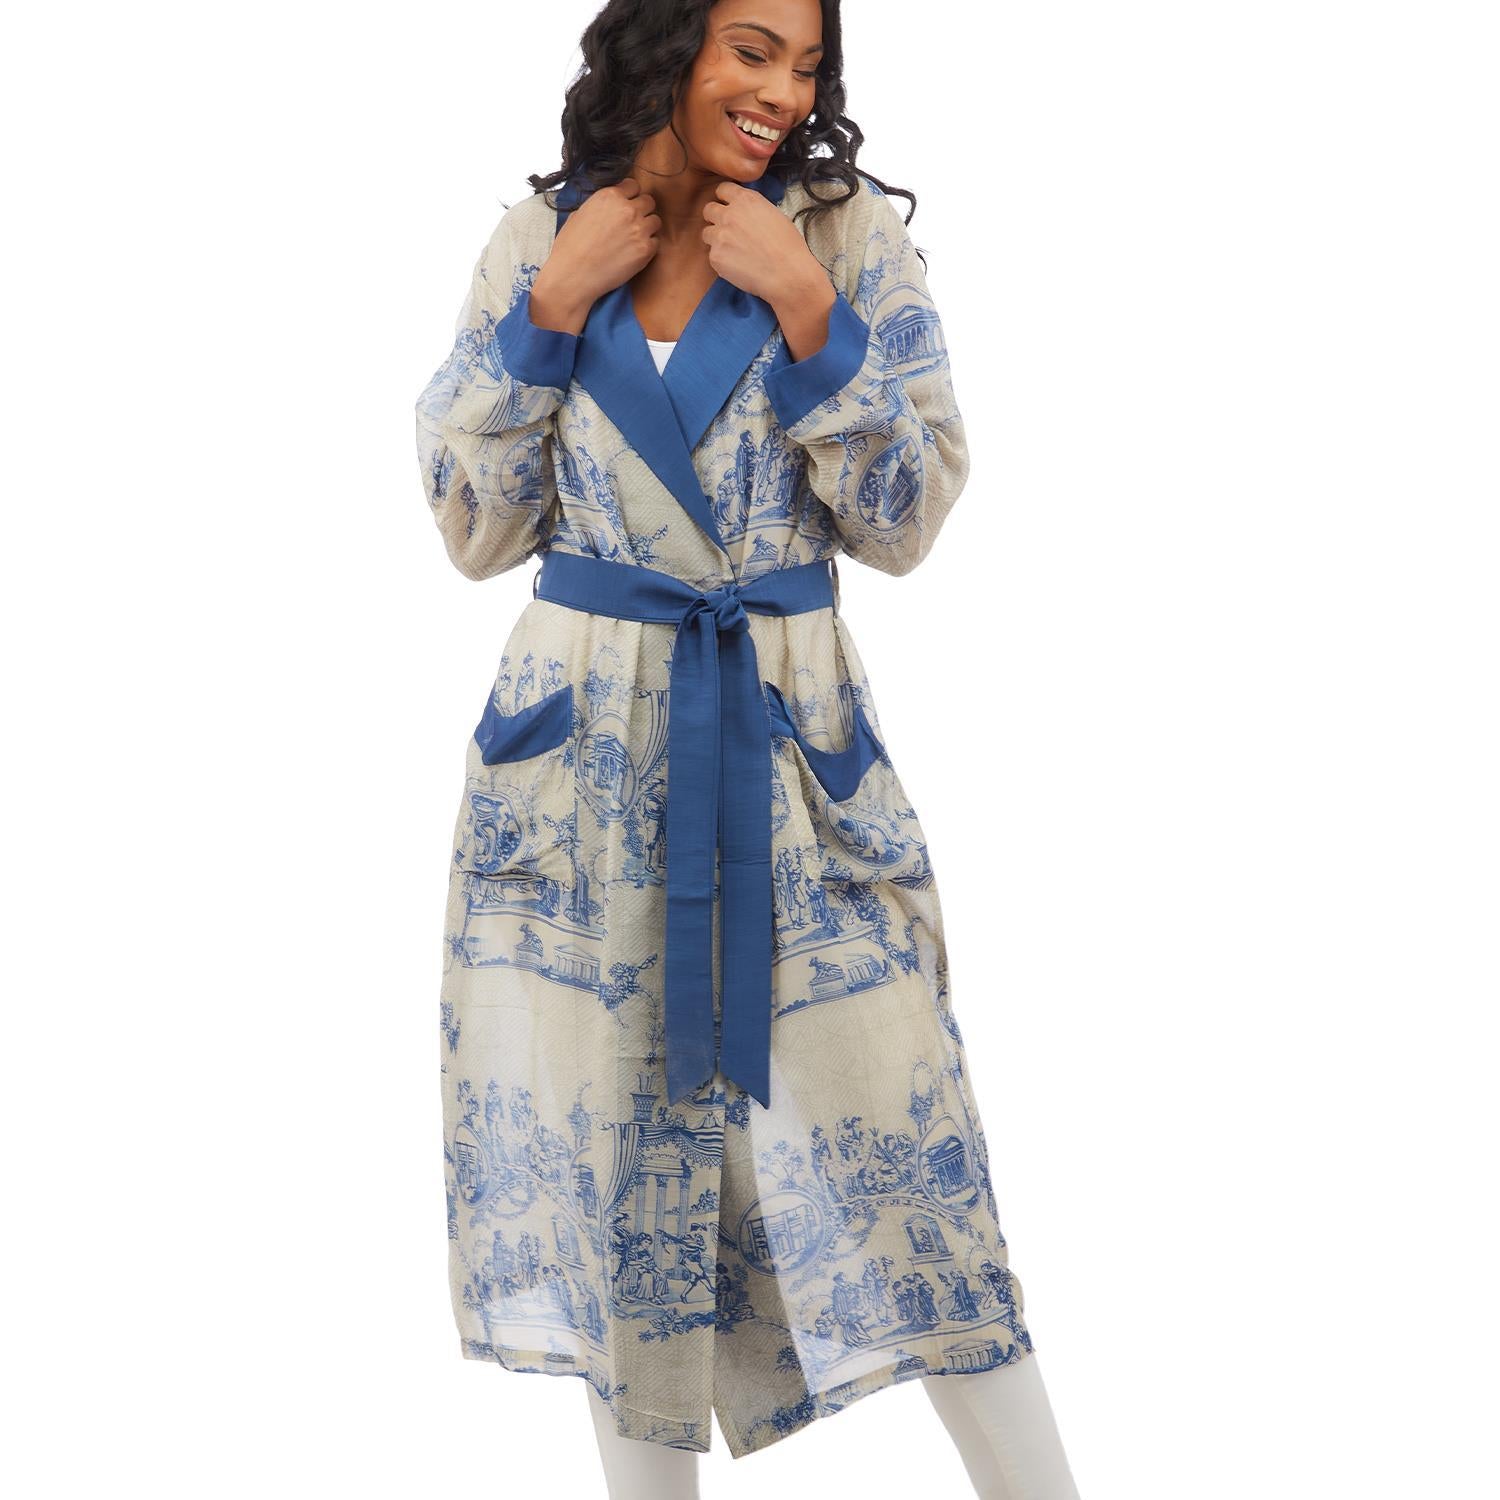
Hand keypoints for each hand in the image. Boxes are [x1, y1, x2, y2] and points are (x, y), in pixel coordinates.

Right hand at [530, 181, 660, 332]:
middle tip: (631, 225)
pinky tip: (633, 253)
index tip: (626, 206)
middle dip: (642, 211)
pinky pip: (656, 242)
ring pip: (656, 221)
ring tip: (632, 240)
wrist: (573, 275)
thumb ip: (602, 205)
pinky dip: (648, 247)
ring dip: (647, 228)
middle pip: (649, 201)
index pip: (633, 185)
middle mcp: (627, 209)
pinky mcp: (645, 250)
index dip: (630, 197)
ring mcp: (639, 229)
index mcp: (610, 196)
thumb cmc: (571, 247)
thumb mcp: (581, 213)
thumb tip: (612, 205)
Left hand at [702, 181, 834, 358]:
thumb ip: (754, 210)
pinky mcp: (716, 257)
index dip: (724, 199)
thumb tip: (747, 214)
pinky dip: (722, 260)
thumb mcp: (774, 215)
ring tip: (732, 251)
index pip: (722, 189)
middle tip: (726, 230)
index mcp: (746, 200)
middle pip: (709, 209)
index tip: (727, 206)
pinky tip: (737, 266)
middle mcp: (729, 214)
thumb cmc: (788, 248)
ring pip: (707, 233)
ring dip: (716, 240)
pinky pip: (712, 255)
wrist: (787, 274)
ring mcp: (720, 236)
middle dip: (715, 218)